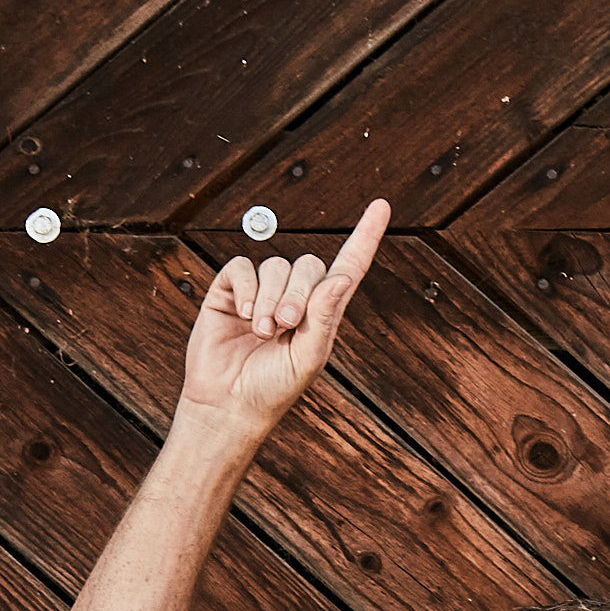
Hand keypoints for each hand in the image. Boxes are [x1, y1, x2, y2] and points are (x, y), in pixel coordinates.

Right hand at [178, 197, 390, 440]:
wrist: (228, 404)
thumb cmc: (274, 388)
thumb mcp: (308, 357)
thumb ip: (324, 317)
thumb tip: (340, 278)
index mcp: (323, 313)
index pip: (348, 267)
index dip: (364, 237)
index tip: (381, 206)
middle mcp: (295, 297)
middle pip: (307, 265)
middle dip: (298, 292)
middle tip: (285, 324)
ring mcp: (262, 291)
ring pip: (274, 265)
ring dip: (269, 298)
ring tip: (261, 330)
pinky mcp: (230, 290)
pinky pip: (242, 267)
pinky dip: (245, 288)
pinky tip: (241, 314)